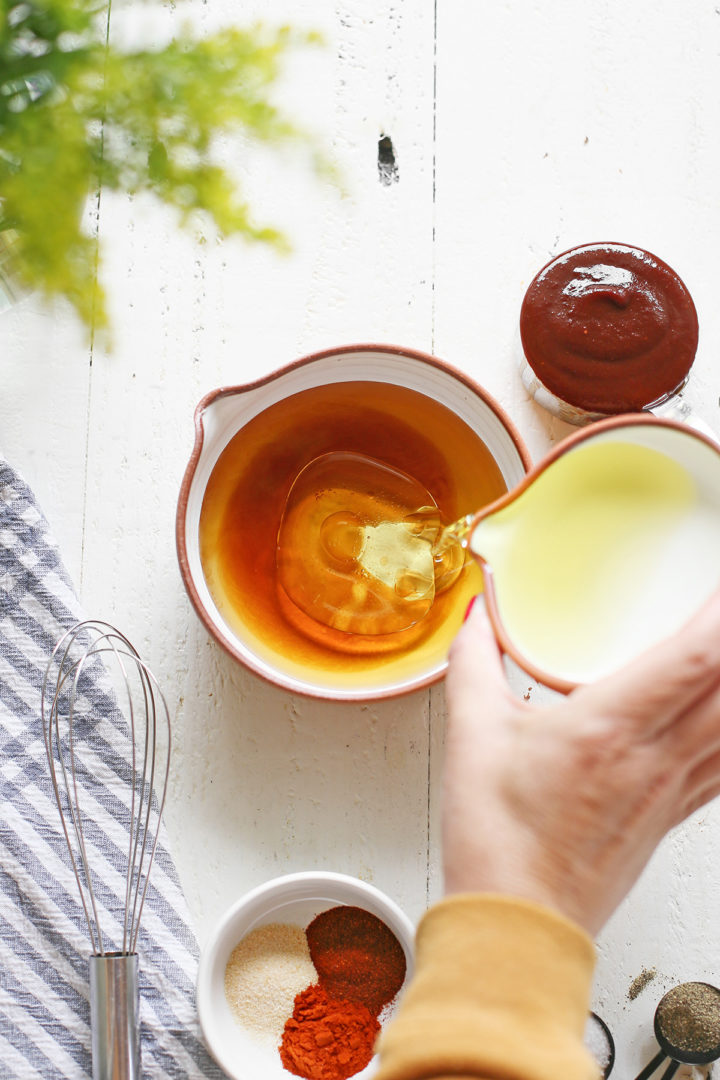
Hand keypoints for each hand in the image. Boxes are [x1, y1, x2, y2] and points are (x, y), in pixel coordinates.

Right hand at [443, 589, 719, 934]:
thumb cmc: (498, 838)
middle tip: (719, 603)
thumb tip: (475, 615)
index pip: (693, 658)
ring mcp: (670, 788)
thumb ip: (474, 661)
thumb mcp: (473, 733)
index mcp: (607, 729)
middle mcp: (653, 757)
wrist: (518, 923)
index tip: (714, 582)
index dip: (719, 612)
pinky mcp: (671, 812)